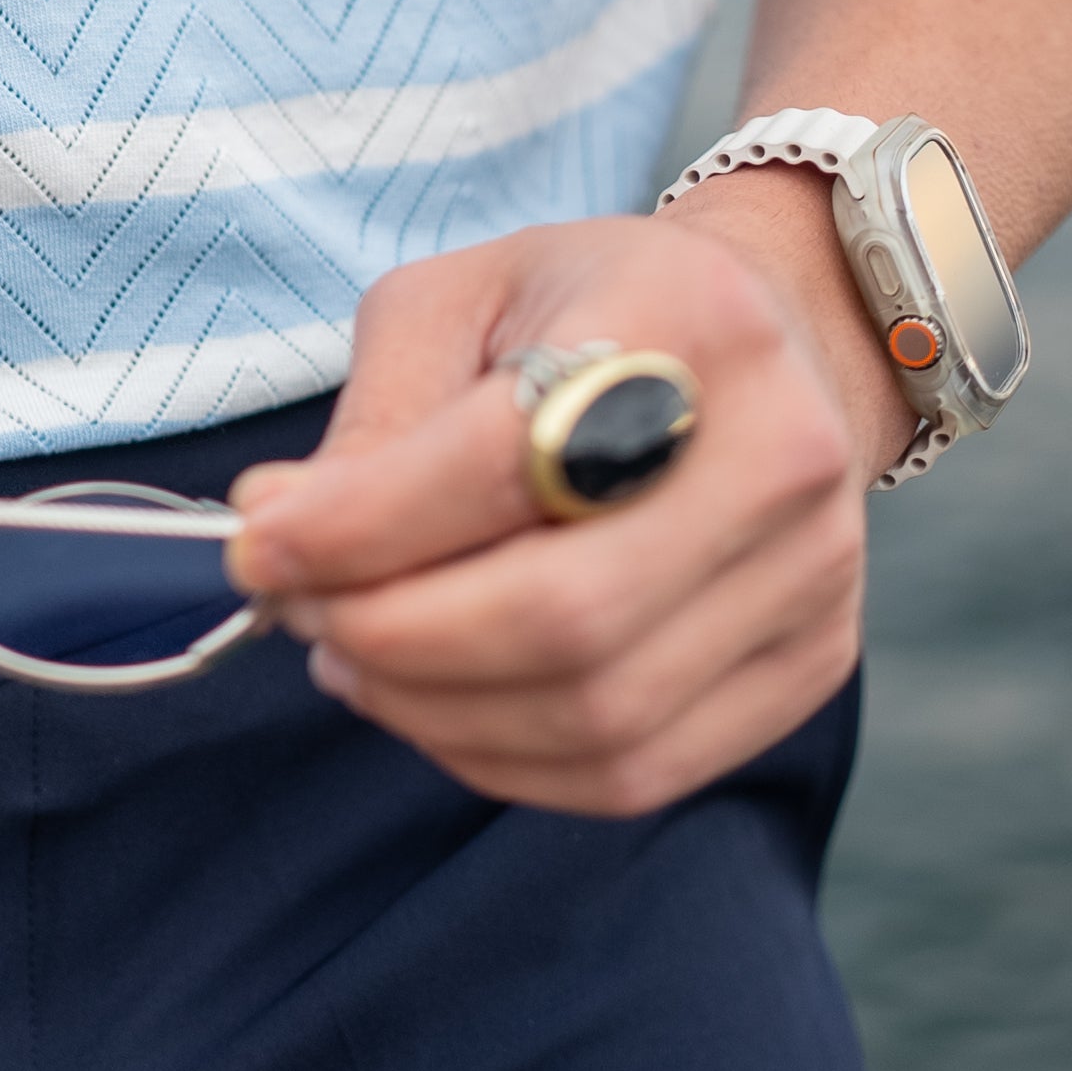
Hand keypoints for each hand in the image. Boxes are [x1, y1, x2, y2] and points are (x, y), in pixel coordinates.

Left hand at [224, 209, 874, 815]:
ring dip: (432, 709)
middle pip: (559, 613)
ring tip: (352, 653)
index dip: (360, 526)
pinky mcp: (809, 664)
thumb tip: (282, 527)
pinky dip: (502, 758)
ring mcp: (812, 574)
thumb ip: (374, 416)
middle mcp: (778, 452)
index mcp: (685, 319)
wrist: (774, 338)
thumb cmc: (588, 311)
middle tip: (300, 612)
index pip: (503, 460)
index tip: (259, 545)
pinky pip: (635, 770)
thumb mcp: (460, 300)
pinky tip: (434, 702)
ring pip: (594, 712)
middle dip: (390, 635)